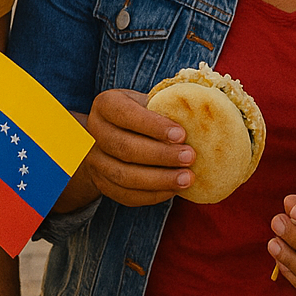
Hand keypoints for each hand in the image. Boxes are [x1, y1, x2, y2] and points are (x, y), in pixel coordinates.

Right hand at [78, 89, 193, 205]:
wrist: (115, 133)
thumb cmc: (144, 112)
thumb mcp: (150, 100)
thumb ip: (168, 104)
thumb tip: (200, 109)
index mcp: (106, 104)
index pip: (125, 114)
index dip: (153, 125)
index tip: (181, 134)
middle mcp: (94, 132)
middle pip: (124, 148)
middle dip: (160, 155)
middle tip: (190, 157)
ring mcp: (95, 161)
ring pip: (123, 175)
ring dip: (158, 180)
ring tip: (187, 178)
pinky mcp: (102, 184)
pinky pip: (125, 195)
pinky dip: (151, 195)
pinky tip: (173, 190)